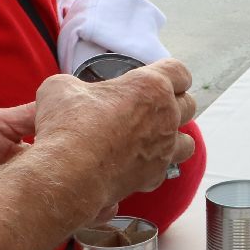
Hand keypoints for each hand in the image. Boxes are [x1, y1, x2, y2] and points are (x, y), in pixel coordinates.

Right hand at [31, 61, 195, 223]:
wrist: (68, 173)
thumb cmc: (68, 125)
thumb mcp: (61, 88)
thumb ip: (74, 86)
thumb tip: (70, 94)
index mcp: (150, 87)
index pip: (179, 72)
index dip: (170, 74)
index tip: (160, 77)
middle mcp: (166, 117)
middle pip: (188, 105)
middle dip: (173, 104)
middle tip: (151, 107)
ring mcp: (164, 149)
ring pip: (188, 142)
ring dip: (174, 138)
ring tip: (153, 139)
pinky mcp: (154, 177)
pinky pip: (164, 170)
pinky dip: (153, 168)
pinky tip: (135, 165)